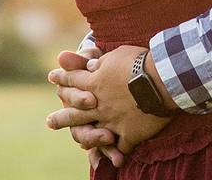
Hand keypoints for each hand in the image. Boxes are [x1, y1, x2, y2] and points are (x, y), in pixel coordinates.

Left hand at [48, 45, 175, 154]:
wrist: (161, 79)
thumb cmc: (139, 62)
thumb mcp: (116, 55)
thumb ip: (100, 62)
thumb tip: (88, 65)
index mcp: (95, 83)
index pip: (74, 79)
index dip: (63, 78)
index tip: (52, 76)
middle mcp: (99, 105)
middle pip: (76, 112)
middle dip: (62, 117)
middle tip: (50, 122)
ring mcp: (112, 121)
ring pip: (94, 133)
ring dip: (87, 139)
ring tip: (80, 143)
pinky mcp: (129, 133)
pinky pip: (120, 146)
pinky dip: (118, 151)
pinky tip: (116, 157)